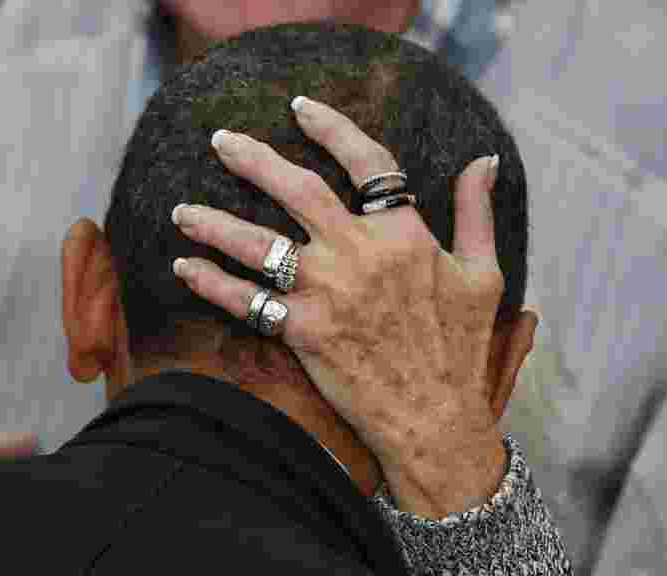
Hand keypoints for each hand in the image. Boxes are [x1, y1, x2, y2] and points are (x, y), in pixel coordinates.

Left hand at [171, 97, 535, 516]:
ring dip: (213, 223)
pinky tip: (183, 268)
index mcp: (404, 234)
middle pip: (297, 190)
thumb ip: (476, 213)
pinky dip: (211, 284)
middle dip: (253, 159)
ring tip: (180, 210)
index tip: (300, 108)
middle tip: (220, 140)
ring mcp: (328, 293)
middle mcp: (360, 255)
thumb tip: (483, 161)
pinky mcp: (303, 332)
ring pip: (258, 243)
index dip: (331, 127)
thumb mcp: (485, 275)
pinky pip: (246, 301)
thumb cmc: (461, 349)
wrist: (435, 419)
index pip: (366, 162)